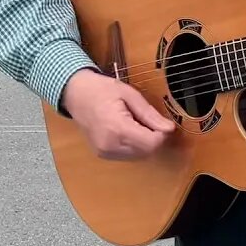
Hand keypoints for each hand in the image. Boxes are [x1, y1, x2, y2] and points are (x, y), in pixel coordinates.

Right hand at [60, 68, 175, 159]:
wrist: (76, 94)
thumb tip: (169, 128)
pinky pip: (128, 155)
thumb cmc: (101, 89)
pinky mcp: (103, 155)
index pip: (151, 143)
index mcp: (117, 128)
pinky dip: (134, 145)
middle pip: (146, 152)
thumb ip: (149, 114)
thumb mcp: (129, 94)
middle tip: (147, 119)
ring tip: (135, 122)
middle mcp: (110, 145)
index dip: (161, 134)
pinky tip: (127, 130)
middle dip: (154, 138)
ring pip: (139, 156)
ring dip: (144, 142)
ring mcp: (105, 152)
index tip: (161, 122)